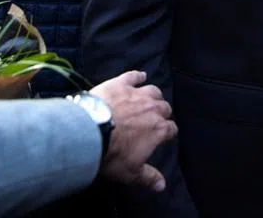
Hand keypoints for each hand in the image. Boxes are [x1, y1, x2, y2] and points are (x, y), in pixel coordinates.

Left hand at [91, 70, 178, 188]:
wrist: (91, 132)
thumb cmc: (113, 154)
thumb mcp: (131, 172)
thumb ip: (148, 178)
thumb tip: (162, 186)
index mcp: (158, 129)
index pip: (171, 128)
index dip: (168, 132)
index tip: (165, 135)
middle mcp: (152, 108)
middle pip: (165, 107)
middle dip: (162, 113)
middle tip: (154, 119)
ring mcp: (136, 94)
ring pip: (153, 90)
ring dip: (154, 95)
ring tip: (150, 99)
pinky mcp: (120, 84)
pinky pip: (134, 76)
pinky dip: (138, 76)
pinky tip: (141, 75)